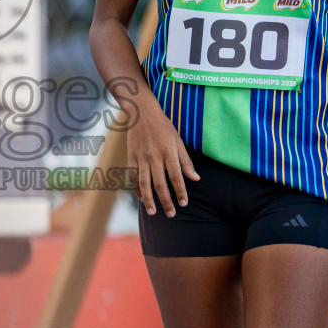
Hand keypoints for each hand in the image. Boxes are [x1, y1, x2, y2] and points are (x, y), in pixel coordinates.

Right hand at [124, 94, 198, 216]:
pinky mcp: (131, 157)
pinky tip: (142, 198)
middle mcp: (154, 156)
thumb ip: (186, 161)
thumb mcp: (178, 141)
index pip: (176, 176)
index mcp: (169, 151)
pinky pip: (133, 177)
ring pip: (144, 183)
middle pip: (160, 183)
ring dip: (149, 199)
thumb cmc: (164, 127)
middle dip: (166, 201)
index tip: (183, 203)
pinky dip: (137, 189)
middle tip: (171, 214)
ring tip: (153, 212)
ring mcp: (141, 157)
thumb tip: (196, 179)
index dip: (180, 191)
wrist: (142, 113)